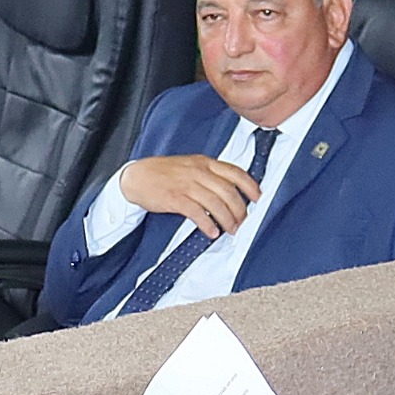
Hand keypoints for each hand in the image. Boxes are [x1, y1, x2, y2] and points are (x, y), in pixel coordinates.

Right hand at [122, 152, 260, 238]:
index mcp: (204, 162)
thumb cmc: (163, 172)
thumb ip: (209, 174)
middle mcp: (198, 172)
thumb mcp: (190, 165)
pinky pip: (197, 213)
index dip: (250, 186)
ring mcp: (187, 185)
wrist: (137, 176)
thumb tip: (230, 189)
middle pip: (229, 192)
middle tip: (243, 222)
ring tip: (231, 230)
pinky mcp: (176, 199)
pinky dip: (208, 225)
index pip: (235, 172)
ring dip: (227, 220)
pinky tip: (212, 232)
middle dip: (240, 210)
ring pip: (216, 204)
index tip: (258, 198)